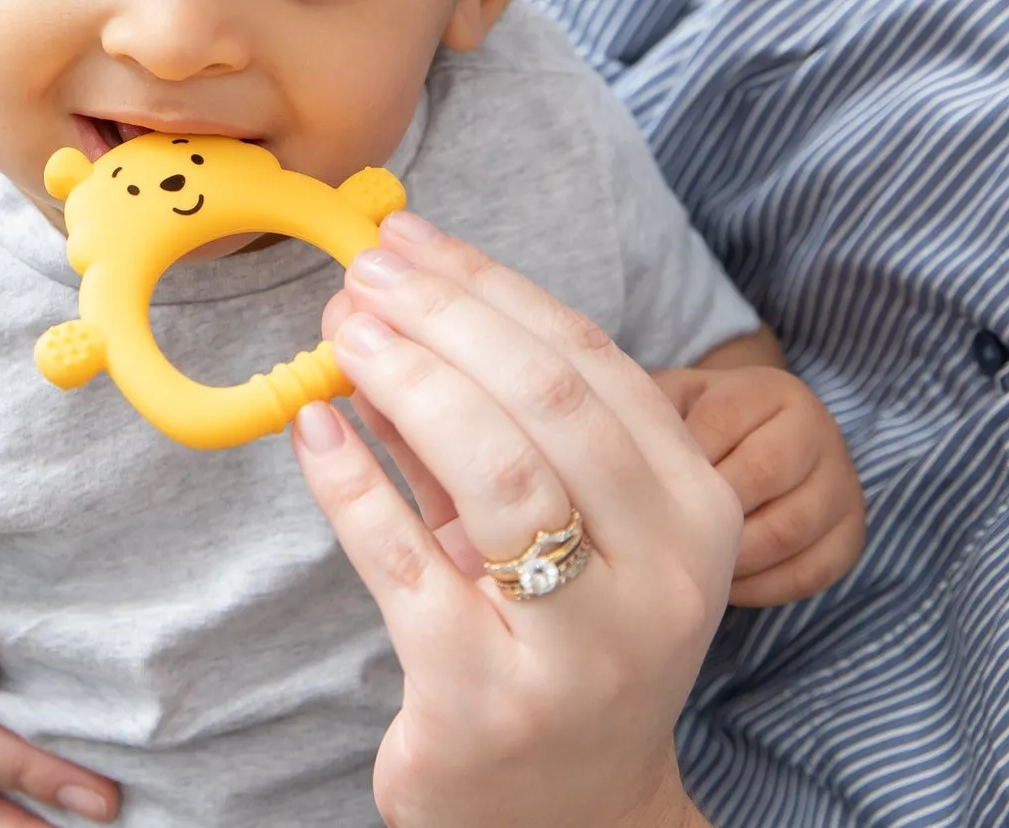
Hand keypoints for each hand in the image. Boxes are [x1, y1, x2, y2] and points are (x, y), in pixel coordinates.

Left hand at [295, 211, 738, 827]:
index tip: (409, 238)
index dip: (489, 284)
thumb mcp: (562, 522)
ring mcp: (582, 646)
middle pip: (547, 399)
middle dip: (444, 315)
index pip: (588, 358)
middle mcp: (660, 576)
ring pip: (495, 472)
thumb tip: (390, 300)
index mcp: (696, 509)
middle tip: (362, 272)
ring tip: (341, 330)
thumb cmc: (564, 633)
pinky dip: (350, 480)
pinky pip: (405, 565)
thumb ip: (489, 418)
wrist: (572, 814)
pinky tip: (313, 425)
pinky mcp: (488, 701)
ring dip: (406, 377)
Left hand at [655, 364, 864, 607]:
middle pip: (759, 476)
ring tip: (685, 564)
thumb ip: (641, 409)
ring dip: (731, 556)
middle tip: (657, 537)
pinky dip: (762, 587)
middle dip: (703, 512)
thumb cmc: (693, 427)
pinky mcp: (852, 538)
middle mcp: (818, 430)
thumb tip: (596, 435)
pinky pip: (811, 573)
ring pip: (788, 530)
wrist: (754, 449)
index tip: (637, 488)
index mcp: (769, 389)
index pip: (720, 422)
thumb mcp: (669, 402)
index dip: (672, 462)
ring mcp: (843, 485)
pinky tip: (721, 587)